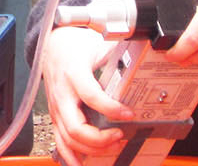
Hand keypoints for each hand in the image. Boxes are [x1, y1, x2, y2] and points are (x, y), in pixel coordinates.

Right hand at [40, 27, 132, 164]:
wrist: (52, 43)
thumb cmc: (73, 44)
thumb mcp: (97, 43)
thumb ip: (118, 51)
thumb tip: (144, 52)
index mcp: (73, 73)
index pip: (91, 96)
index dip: (111, 108)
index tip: (129, 113)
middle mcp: (62, 93)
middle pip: (76, 127)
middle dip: (100, 139)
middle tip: (120, 136)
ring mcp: (56, 106)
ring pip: (68, 138)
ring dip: (91, 149)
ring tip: (112, 146)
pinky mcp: (55, 114)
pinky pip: (59, 140)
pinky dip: (70, 156)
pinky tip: (81, 164)